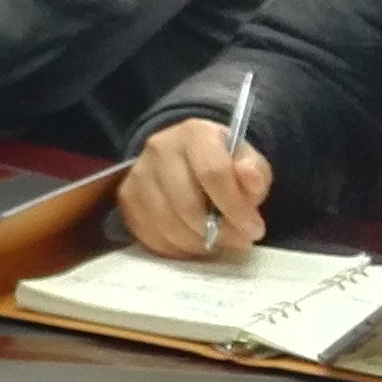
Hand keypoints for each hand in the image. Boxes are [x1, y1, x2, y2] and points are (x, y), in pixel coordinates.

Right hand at [118, 116, 273, 258]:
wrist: (187, 157)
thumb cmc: (222, 162)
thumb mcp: (247, 160)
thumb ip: (254, 172)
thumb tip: (250, 180)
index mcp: (194, 133)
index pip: (213, 173)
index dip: (235, 207)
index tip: (254, 228)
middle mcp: (159, 149)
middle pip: (187, 204)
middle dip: (218, 231)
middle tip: (240, 240)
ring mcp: (138, 175)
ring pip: (168, 224)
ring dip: (199, 242)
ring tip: (219, 242)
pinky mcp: (126, 200)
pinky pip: (151, 236)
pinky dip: (178, 247)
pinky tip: (196, 242)